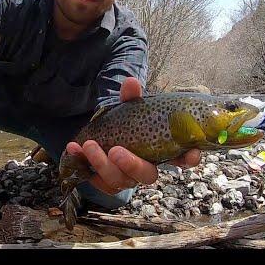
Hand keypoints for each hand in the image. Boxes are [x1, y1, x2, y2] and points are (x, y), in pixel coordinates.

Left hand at [65, 77, 201, 194]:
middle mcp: (146, 167)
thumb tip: (131, 82)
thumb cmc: (125, 123)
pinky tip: (74, 149)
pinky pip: (98, 182)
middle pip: (147, 175)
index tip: (190, 154)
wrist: (100, 136)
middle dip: (131, 165)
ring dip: (102, 164)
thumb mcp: (129, 109)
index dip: (188, 159)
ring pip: (119, 180)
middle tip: (116, 151)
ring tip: (89, 145)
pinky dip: (84, 165)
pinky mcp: (107, 183)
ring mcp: (126, 178)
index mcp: (161, 150)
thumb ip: (131, 98)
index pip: (182, 158)